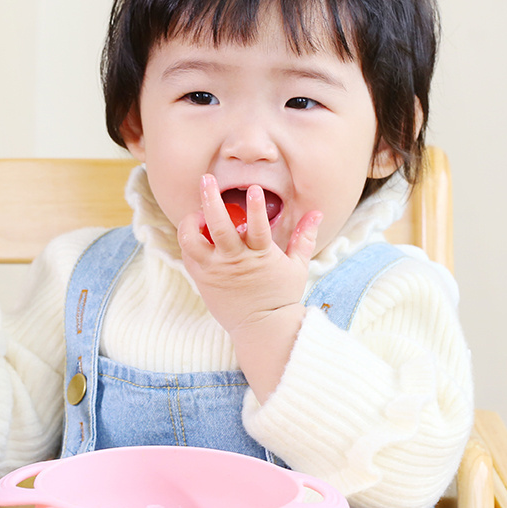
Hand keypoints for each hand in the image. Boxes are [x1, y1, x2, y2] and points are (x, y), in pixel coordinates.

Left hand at [177, 174, 321, 399]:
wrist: (261, 328)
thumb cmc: (280, 296)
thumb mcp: (297, 266)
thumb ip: (304, 237)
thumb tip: (317, 212)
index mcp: (260, 256)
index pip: (258, 227)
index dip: (256, 207)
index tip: (254, 189)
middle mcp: (235, 261)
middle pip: (219, 227)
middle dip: (211, 200)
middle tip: (206, 180)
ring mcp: (215, 270)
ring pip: (193, 241)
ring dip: (191, 222)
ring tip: (196, 212)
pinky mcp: (202, 279)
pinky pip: (189, 255)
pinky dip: (189, 240)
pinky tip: (196, 231)